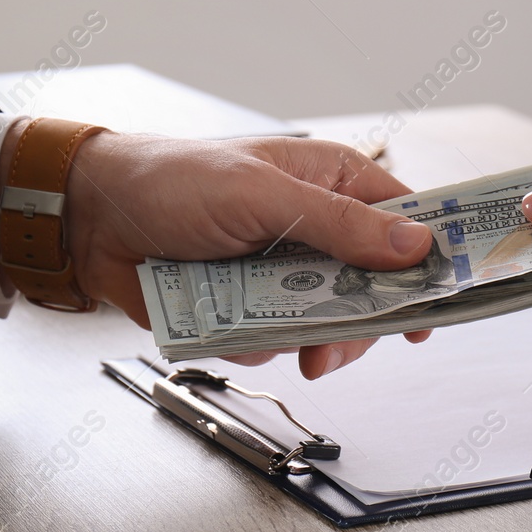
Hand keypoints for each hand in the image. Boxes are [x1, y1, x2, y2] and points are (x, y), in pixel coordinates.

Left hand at [0, 120, 433, 377]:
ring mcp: (284, 269)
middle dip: (356, 323)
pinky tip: (232, 329)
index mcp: (331, 181)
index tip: (439, 304)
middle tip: (333, 350)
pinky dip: (259, 344)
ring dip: (305, 341)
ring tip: (276, 344)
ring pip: (329, 323)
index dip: (428, 261)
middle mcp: (315, 226)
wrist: (92, 221)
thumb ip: (340, 224)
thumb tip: (415, 246)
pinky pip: (279, 341)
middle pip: (374, 288)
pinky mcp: (250, 305)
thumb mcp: (264, 195)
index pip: (406, 221)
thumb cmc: (173, 181)